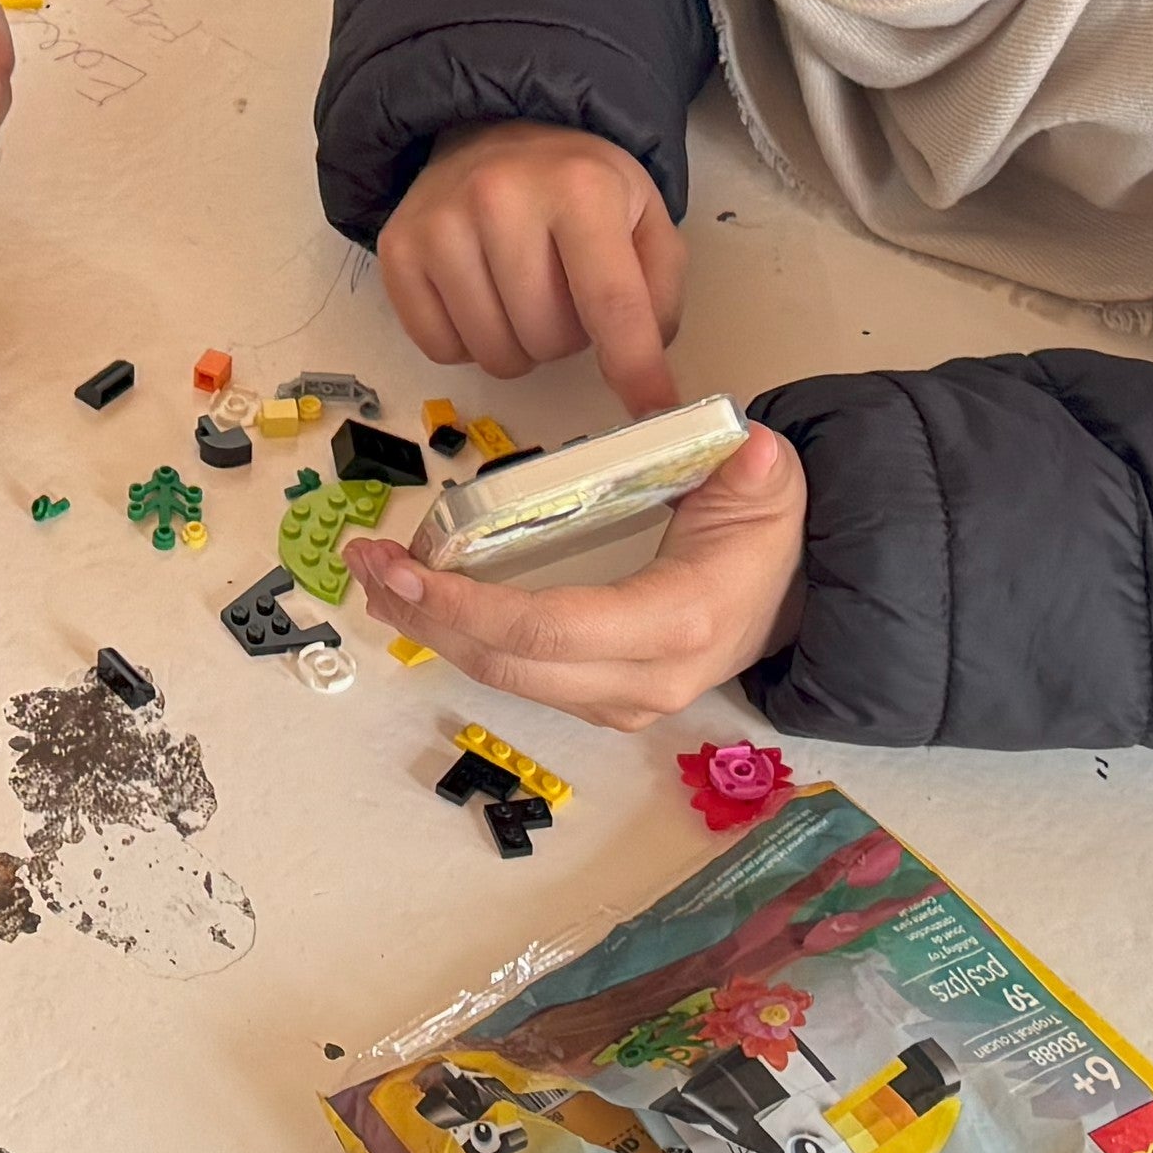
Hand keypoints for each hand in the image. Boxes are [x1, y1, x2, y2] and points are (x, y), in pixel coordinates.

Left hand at [343, 421, 805, 734]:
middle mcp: (639, 680)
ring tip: (372, 575)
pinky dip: (459, 637)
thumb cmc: (767, 541)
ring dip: (429, 627)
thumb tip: (750, 452)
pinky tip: (417, 599)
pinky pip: (515, 675)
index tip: (401, 566)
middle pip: (505, 663)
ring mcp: (617, 700)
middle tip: (363, 562)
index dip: (466, 605)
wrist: (789, 600)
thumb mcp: (769, 492)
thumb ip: (758, 471)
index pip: (547, 631)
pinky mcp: (598, 699)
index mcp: (673, 626)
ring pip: (502, 677)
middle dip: (423, 613)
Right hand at [378, 122, 685, 409]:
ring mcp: (440, 223)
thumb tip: (643, 376)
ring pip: (494, 352)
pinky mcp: (398, 249)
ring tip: (523, 297)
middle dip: (567, 338)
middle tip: (565, 296)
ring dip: (519, 346)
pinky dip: (468, 343)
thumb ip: (658, 294)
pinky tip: (481, 299)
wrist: (495, 135)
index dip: (634, 369)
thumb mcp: (644, 219)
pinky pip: (440, 349)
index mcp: (579, 186)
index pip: (609, 302)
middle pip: (548, 337)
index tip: (653, 413)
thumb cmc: (576, 187)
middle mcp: (500, 196)